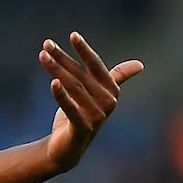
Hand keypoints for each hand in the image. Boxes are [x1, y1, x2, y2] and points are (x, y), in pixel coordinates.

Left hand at [38, 32, 143, 170]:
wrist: (68, 148)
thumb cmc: (81, 116)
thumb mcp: (96, 95)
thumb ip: (116, 78)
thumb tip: (140, 65)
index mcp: (111, 91)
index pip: (96, 66)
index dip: (85, 50)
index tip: (72, 35)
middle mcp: (107, 102)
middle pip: (81, 75)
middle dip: (63, 58)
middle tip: (46, 44)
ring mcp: (97, 116)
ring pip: (73, 88)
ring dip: (56, 71)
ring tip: (42, 56)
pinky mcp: (83, 128)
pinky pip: (71, 109)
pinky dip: (62, 96)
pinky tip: (52, 82)